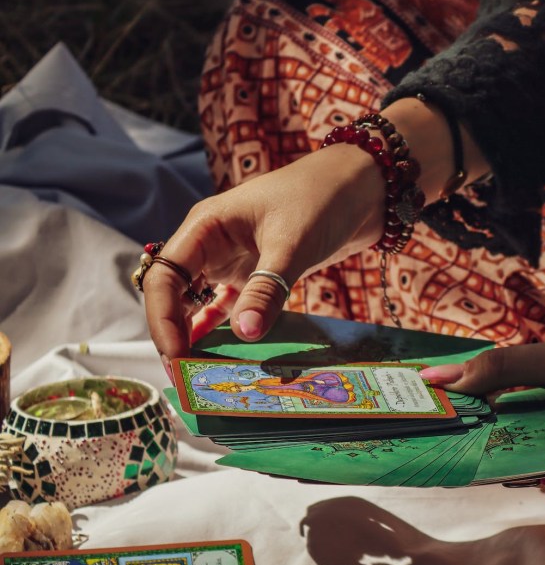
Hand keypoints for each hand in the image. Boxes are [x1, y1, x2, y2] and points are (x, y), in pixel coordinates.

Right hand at [145, 143, 384, 361]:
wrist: (361, 187)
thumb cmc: (321, 198)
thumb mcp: (292, 243)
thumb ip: (268, 287)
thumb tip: (245, 333)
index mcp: (205, 227)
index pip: (164, 277)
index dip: (162, 319)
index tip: (175, 355)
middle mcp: (211, 245)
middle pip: (175, 295)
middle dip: (176, 335)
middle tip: (185, 376)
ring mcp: (234, 260)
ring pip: (201, 304)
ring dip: (199, 337)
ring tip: (201, 374)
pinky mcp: (258, 274)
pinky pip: (232, 307)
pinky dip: (228, 329)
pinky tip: (224, 354)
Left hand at [421, 322, 544, 499]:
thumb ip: (500, 367)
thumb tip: (437, 380)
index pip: (518, 477)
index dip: (476, 453)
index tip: (446, 431)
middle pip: (525, 472)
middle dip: (490, 443)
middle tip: (461, 415)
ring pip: (538, 462)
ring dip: (510, 435)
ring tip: (483, 409)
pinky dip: (533, 430)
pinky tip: (516, 406)